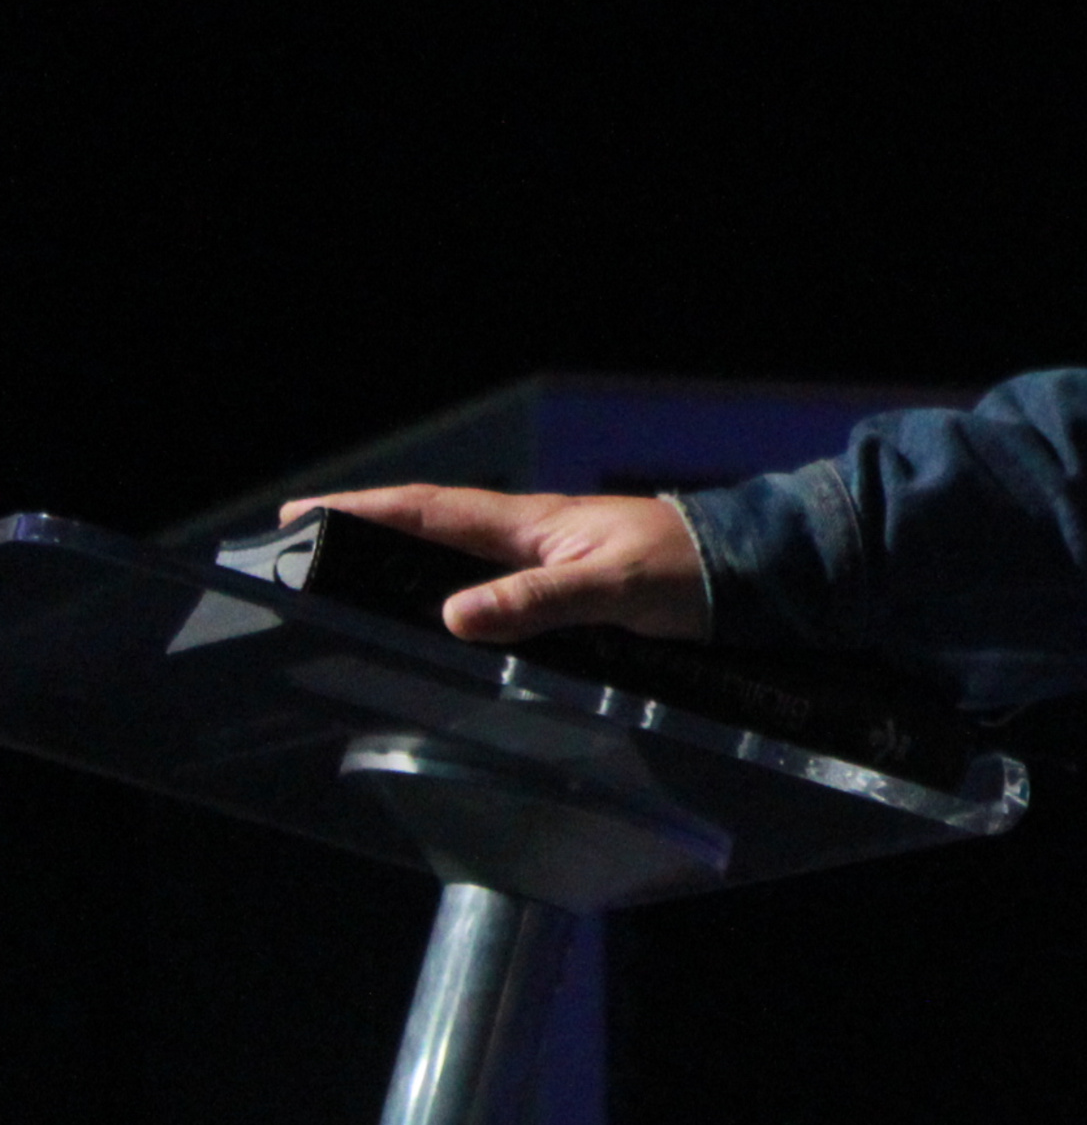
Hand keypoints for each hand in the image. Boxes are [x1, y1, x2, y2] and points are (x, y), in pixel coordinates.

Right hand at [282, 482, 710, 644]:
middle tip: (301, 547)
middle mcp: (528, 536)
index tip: (302, 515)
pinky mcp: (563, 586)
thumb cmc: (685, 571)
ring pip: (454, 556)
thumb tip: (453, 614)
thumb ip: (538, 601)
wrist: (747, 572)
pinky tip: (430, 613)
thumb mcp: (611, 587)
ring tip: (342, 580)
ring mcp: (544, 559)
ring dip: (399, 561)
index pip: (430, 510)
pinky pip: (486, 583)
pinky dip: (444, 589)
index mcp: (530, 524)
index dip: (365, 511)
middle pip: (429, 529)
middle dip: (364, 533)